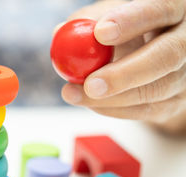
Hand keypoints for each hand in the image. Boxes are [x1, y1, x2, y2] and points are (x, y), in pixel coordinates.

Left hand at [60, 0, 185, 134]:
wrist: (148, 56)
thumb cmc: (124, 31)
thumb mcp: (108, 16)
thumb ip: (87, 22)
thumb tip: (60, 33)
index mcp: (173, 9)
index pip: (159, 9)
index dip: (131, 21)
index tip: (100, 33)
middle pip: (166, 56)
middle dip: (124, 73)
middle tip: (90, 84)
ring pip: (156, 90)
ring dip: (112, 99)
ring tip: (74, 94)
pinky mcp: (176, 100)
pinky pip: (148, 110)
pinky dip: (114, 109)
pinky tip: (91, 103)